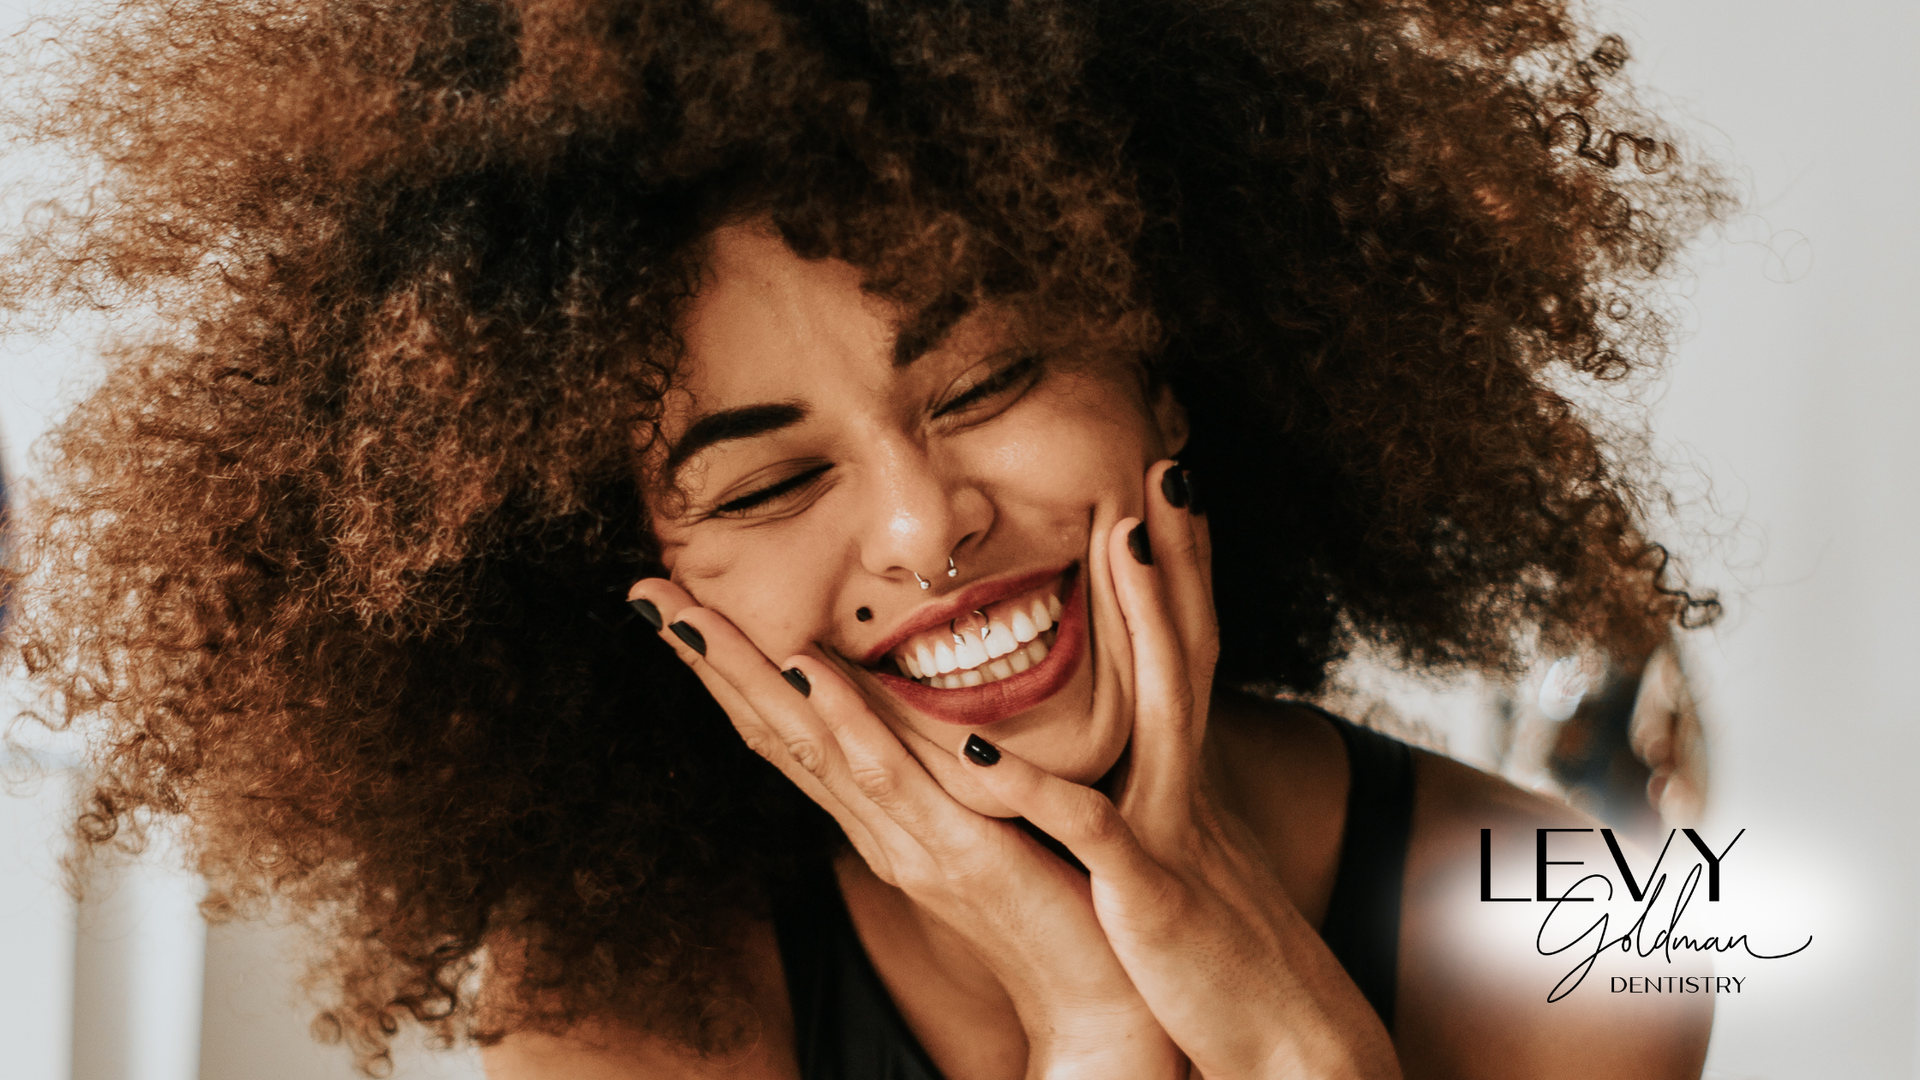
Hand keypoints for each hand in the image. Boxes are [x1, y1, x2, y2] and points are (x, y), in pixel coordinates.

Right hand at [626, 580, 1185, 1079]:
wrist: (1102, 1001)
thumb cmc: (1054, 904)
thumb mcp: (986, 819)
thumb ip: (946, 769)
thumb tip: (916, 706)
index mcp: (880, 815)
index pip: (788, 730)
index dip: (730, 669)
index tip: (679, 606)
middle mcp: (876, 827)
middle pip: (773, 730)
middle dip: (707, 661)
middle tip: (644, 593)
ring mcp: (908, 840)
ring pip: (809, 745)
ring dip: (744, 676)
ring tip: (688, 617)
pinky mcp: (959, 854)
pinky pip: (891, 779)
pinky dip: (845, 721)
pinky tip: (808, 672)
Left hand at [959, 460, 1402, 1079]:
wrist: (1290, 1054)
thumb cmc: (1222, 963)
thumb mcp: (1189, 863)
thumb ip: (1160, 802)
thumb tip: (1141, 761)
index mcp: (1186, 780)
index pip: (1188, 654)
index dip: (1180, 573)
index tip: (1166, 492)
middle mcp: (1189, 788)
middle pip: (1192, 649)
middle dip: (1180, 557)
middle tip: (1168, 465)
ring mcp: (1175, 833)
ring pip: (1164, 707)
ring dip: (1147, 622)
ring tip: (1122, 541)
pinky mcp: (1150, 894)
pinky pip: (1092, 831)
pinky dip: (1040, 791)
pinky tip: (985, 752)